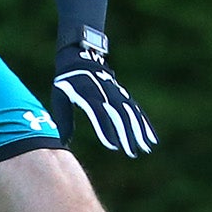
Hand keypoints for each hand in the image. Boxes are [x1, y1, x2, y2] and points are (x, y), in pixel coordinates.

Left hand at [52, 29, 157, 155]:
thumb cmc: (66, 82)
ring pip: (131, 114)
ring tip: (145, 148)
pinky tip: (151, 138)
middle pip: (119, 116)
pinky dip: (145, 124)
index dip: (106, 129)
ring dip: (140, 131)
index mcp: (88, 94)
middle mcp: (105, 93)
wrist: (81, 58)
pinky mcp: (123, 96)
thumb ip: (64, 119)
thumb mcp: (60, 97)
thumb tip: (63, 142)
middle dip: (127, 135)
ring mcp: (116, 94)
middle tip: (132, 153)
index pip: (99, 114)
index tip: (113, 147)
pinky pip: (137, 111)